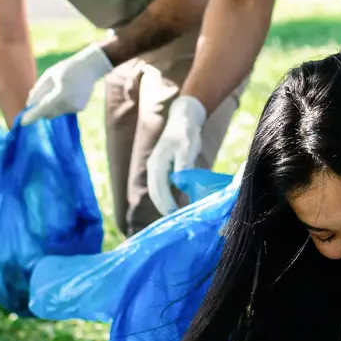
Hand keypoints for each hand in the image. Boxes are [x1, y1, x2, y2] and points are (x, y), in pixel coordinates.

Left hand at [21, 45, 113, 123]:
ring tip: (59, 89)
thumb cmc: (67, 68)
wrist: (91, 67)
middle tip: (40, 97)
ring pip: (56, 113)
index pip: (43, 108)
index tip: (22, 122)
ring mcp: (76, 107)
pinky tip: (68, 92)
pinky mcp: (80, 109)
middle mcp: (69, 103)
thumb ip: (38, 91)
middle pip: (48, 113)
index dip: (32, 115)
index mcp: (61, 93)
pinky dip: (62, 105)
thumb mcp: (49, 75)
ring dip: (52, 106)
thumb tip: (28, 105)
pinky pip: (65, 110)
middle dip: (41, 108)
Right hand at [145, 95, 207, 216]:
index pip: (158, 187)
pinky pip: (161, 188)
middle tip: (175, 221)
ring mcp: (155, 169)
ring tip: (175, 216)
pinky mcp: (161, 171)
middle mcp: (153, 167)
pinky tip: (175, 205)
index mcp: (157, 162)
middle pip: (155, 192)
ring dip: (164, 204)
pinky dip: (166, 198)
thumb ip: (184, 164)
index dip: (166, 202)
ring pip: (156, 192)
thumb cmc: (186, 133)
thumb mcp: (187, 146)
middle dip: (164, 207)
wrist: (183, 119)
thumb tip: (180, 182)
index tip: (174, 213)